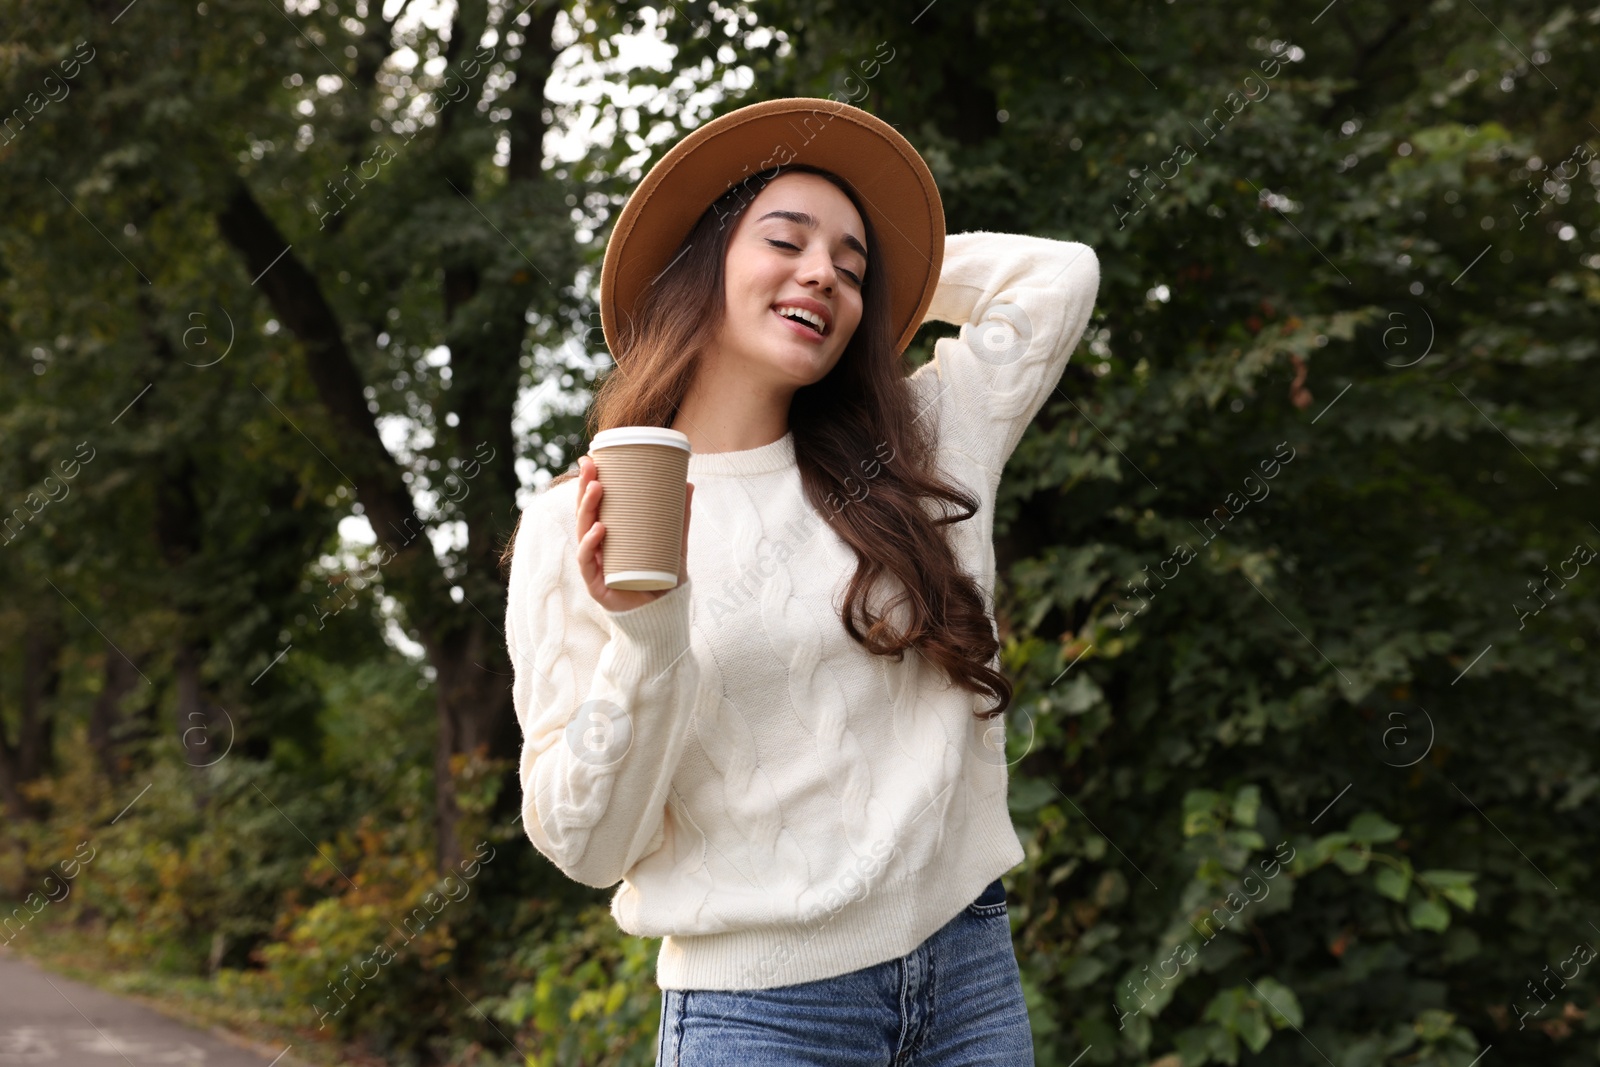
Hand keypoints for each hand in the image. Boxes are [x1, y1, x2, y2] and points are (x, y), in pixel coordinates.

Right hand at [575, 454, 692, 612]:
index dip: (587, 483)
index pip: (594, 506)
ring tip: (597, 489)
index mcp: (610, 537)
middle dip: (584, 488)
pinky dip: (591, 546)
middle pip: (584, 514)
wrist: (664, 619)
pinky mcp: (597, 586)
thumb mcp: (675, 545)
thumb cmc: (664, 581)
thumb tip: (688, 482)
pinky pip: (588, 563)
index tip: (591, 459)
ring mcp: (595, 566)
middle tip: (591, 466)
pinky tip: (599, 530)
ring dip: (586, 509)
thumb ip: (679, 518)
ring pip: (583, 533)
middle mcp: (598, 549)